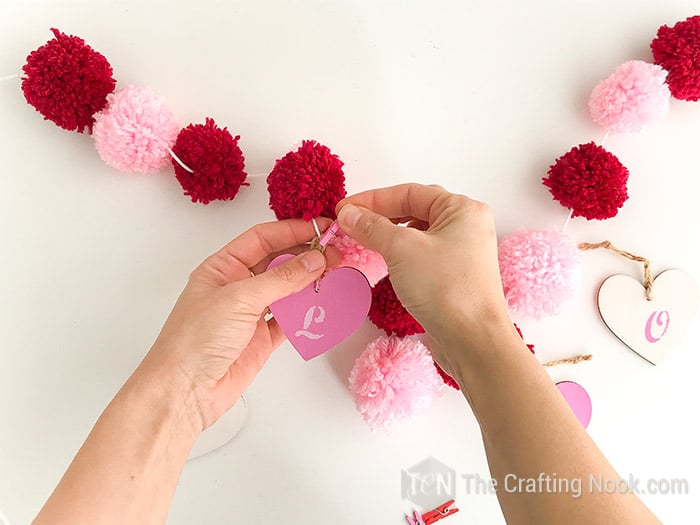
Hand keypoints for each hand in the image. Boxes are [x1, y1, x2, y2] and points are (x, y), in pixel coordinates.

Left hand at [141, 219, 330, 430]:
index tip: (321, 228)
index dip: (292, 230)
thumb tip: (313, 261)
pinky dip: (308, 312)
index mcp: (222, 267)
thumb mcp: (239, 299)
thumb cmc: (195, 339)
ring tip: (336, 276)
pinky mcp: (262, 338)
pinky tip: (324, 304)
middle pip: (278, 261)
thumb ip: (280, 279)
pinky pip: (291, 318)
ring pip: (287, 289)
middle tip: (336, 253)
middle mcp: (237, 286)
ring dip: (310, 283)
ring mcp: (251, 312)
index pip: (262, 238)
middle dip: (306, 256)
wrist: (185, 391)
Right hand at [335, 184, 513, 371]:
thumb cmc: (447, 289)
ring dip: (389, 236)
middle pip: (414, 210)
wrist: (473, 340)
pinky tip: (384, 262)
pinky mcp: (455, 276)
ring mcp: (462, 253)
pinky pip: (422, 255)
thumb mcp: (402, 249)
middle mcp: (467, 227)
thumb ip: (372, 227)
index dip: (373, 199)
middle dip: (380, 216)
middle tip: (350, 224)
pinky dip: (400, 255)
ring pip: (417, 234)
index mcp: (463, 209)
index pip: (410, 192)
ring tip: (363, 241)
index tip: (346, 208)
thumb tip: (350, 214)